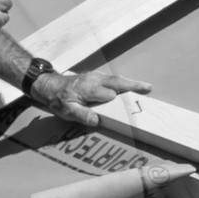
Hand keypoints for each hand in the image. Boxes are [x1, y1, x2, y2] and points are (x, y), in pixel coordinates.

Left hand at [33, 69, 151, 128]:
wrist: (49, 85)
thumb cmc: (58, 99)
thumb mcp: (66, 111)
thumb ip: (81, 115)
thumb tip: (97, 120)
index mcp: (88, 89)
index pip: (107, 93)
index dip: (115, 99)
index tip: (129, 106)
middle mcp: (94, 80)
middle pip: (117, 81)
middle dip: (133, 85)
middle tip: (148, 88)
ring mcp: (95, 76)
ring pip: (116, 79)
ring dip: (130, 83)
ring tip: (145, 88)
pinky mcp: (96, 77)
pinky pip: (112, 79)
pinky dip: (123, 82)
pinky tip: (130, 86)